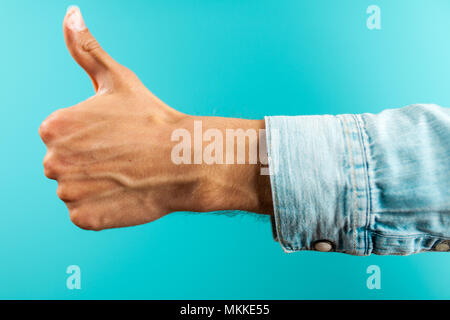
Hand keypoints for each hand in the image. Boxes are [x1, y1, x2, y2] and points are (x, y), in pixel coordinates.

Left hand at [39, 7, 271, 230]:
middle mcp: (53, 161)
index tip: (114, 137)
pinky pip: (85, 214)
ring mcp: (69, 193)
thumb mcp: (117, 79)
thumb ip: (86, 49)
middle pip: (63, 166)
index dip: (89, 139)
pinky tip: (125, 193)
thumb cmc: (152, 119)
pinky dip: (103, 208)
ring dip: (96, 186)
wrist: (183, 159)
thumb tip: (70, 13)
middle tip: (122, 157)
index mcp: (54, 127)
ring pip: (74, 191)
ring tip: (125, 175)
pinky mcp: (86, 219)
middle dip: (88, 163)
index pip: (58, 138)